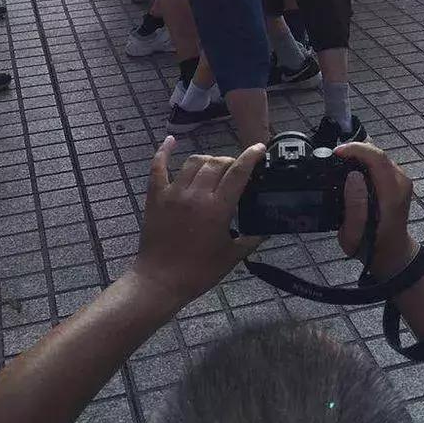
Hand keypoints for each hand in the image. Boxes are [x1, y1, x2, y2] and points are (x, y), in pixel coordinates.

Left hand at [132, 136, 264, 308]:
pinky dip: (164, 152)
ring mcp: (174, 193)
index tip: (259, 148)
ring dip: (208, 160)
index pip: (238, 172)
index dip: (251, 157)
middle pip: (217, 163)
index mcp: (218, 208)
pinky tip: (170, 141)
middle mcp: (196, 195)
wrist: (159, 281)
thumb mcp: (231, 256)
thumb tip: (268, 228)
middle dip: (231, 161)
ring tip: (213, 168)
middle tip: (236, 170)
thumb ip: (252, 239)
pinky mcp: (156, 196)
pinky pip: (158, 167)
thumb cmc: (198, 272)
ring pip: (194, 162)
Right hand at [335, 142, 415, 277]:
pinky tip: (353, 170)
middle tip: (335, 157)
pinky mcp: (398, 180)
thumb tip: (353, 176)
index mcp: (392, 195)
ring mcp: (402, 180)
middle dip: (355, 149)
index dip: (356, 149)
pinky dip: (365, 161)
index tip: (337, 153)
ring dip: (360, 155)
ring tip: (341, 163)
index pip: (377, 158)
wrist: (391, 252)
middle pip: (379, 153)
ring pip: (379, 156)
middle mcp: (401, 183)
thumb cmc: (371, 246)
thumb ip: (354, 207)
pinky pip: (380, 163)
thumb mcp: (354, 235)